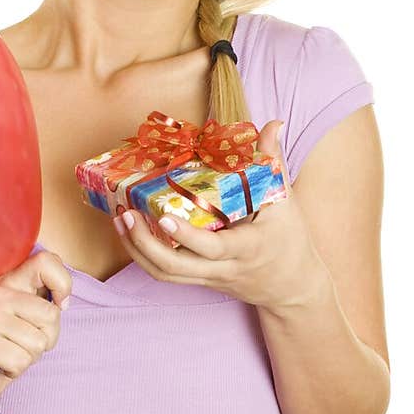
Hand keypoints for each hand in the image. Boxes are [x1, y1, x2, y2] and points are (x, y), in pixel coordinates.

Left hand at [112, 119, 328, 308]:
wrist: (293, 288)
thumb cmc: (290, 242)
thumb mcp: (286, 202)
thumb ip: (272, 163)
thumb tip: (272, 125)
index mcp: (247, 248)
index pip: (212, 247)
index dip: (185, 235)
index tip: (162, 215)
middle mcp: (224, 268)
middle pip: (175, 268)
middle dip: (144, 244)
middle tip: (126, 214)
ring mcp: (209, 277)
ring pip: (165, 274)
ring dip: (137, 251)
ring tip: (120, 221)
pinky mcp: (201, 280)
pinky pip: (168, 274)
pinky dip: (145, 255)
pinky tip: (131, 233)